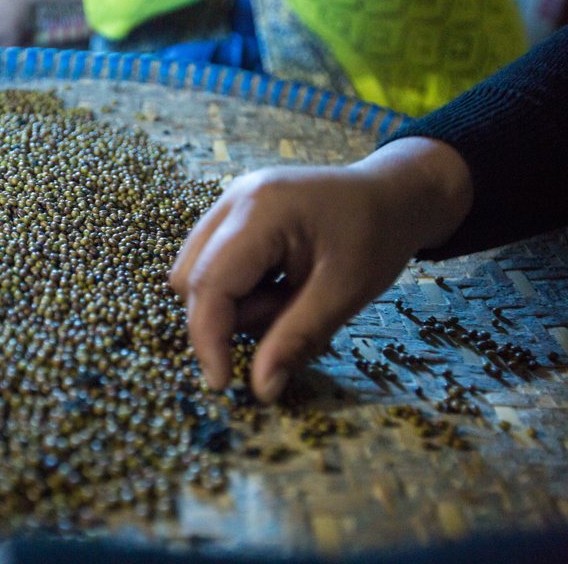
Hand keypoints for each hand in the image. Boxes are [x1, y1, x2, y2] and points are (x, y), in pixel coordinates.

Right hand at [169, 137, 472, 401]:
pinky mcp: (230, 215)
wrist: (392, 195)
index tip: (222, 383)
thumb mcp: (345, 293)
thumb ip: (296, 339)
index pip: (210, 283)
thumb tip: (260, 390)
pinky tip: (278, 283)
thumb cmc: (377, 237)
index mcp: (260, 210)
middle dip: (228, 316)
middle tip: (286, 317)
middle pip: (193, 279)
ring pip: (197, 274)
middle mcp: (232, 200)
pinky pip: (212, 264)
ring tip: (290, 295)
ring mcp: (227, 203)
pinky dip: (238, 289)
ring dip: (236, 304)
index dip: (208, 337)